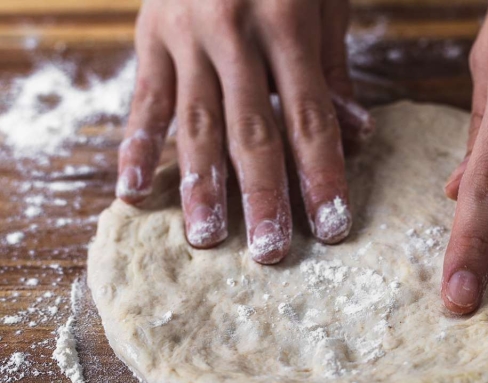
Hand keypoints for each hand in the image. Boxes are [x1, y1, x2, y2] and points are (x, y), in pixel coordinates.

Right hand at [116, 0, 372, 263]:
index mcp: (287, 22)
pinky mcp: (149, 36)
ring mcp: (185, 34)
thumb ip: (333, 70)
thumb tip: (355, 134)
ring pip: (194, 122)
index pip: (311, 118)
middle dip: (263, 195)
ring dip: (200, 186)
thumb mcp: (325, 2)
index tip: (331, 229)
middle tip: (269, 252)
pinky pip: (142, 99)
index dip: (322, 176)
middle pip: (252, 130)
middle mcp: (233, 31)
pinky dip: (134, 146)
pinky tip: (131, 193)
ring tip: (206, 239)